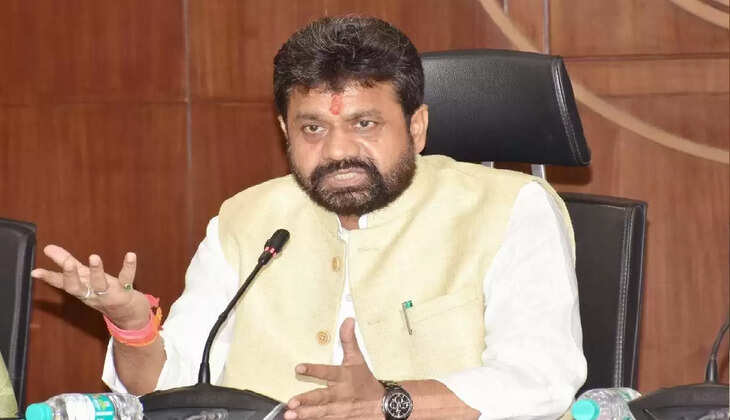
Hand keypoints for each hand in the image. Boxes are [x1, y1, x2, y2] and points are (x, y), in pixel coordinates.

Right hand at [31, 244, 149, 328]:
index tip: (36, 272)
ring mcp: (108, 294)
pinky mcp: (125, 292)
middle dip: (71, 276)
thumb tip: (47, 247)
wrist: (127, 314)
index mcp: (80, 289)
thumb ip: (65, 262)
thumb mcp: (83, 277)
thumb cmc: (100, 292)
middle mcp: (91, 293)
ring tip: (93, 257)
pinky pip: (127, 279)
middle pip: (77, 288)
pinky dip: (129, 267)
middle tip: (68, 263)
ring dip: (97, 271)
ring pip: (100, 284)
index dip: (49, 278)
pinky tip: (130, 255)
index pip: (62, 284)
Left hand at [285, 318, 384, 418]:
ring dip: (305, 414)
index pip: (328, 372)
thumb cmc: (364, 380)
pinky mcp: (337, 419)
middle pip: (322, 397)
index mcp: (344, 377)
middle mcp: (340, 394)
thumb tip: (347, 320)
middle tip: (292, 402)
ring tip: (290, 414)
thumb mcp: (358, 359)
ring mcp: (338, 410)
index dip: (314, 370)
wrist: (380, 406)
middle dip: (307, 400)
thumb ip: (349, 340)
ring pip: (320, 413)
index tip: (298, 367)